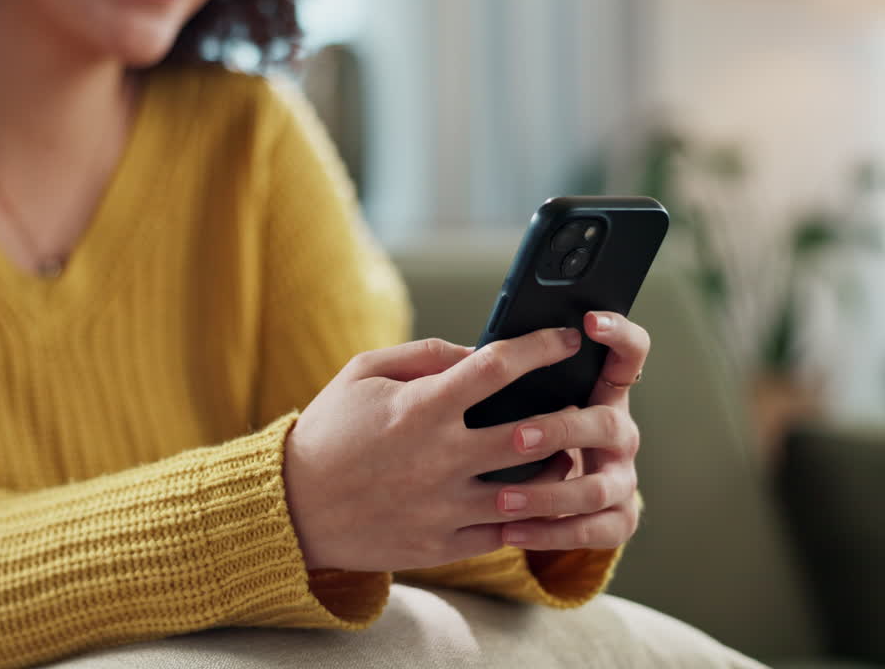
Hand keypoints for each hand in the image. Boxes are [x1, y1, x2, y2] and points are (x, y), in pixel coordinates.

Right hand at [284, 328, 587, 571]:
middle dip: (577, 416)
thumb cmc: (329, 431)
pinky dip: (530, 512)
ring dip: (561, 468)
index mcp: (420, 408)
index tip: (566, 340)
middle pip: (533, 434)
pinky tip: (538, 494)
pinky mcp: (443, 544)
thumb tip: (479, 351)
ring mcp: (444, 506)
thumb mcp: (362, 373)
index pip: (498, 367)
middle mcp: (439, 457)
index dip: (542, 347)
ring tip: (572, 452)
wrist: (292, 508)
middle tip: (591, 404)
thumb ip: (424, 354)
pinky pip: (506, 531)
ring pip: (531, 491)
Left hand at [497, 311, 648, 551]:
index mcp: (600, 392)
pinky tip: (509, 532)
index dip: (617, 333)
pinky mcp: (617, 519)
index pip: (628, 352)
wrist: (531, 495)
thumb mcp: (509, 400)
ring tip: (501, 498)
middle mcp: (620, 432)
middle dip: (562, 430)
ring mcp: (623, 477)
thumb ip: (498, 374)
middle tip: (517, 437)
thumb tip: (469, 353)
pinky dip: (551, 534)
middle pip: (608, 423)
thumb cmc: (507, 431)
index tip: (586, 321)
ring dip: (549, 493)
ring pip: (600, 487)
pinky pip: (595, 532)